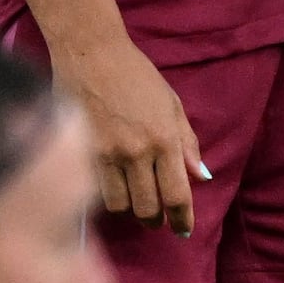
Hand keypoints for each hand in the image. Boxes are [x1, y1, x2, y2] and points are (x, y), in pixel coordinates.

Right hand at [55, 27, 203, 233]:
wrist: (90, 52)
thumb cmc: (135, 74)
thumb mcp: (171, 103)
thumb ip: (187, 143)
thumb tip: (202, 178)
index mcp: (164, 139)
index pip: (177, 195)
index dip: (182, 219)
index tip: (182, 230)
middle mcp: (137, 152)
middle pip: (148, 208)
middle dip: (155, 219)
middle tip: (156, 218)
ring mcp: (107, 154)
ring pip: (120, 206)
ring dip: (130, 211)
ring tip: (133, 204)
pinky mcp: (81, 152)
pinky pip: (96, 191)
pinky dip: (107, 197)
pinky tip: (112, 191)